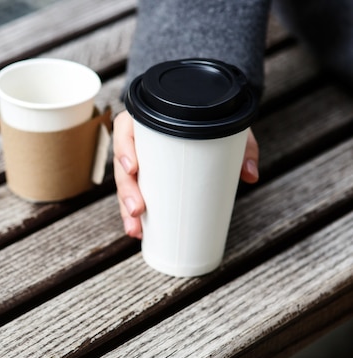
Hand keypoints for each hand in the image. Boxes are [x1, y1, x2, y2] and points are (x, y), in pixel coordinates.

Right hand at [113, 110, 259, 238]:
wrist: (213, 112)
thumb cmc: (212, 115)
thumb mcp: (227, 123)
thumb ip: (242, 144)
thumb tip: (250, 174)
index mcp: (147, 118)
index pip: (124, 128)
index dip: (123, 148)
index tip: (133, 168)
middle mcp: (139, 138)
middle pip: (123, 163)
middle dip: (126, 190)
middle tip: (137, 210)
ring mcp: (141, 159)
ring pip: (126, 183)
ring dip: (126, 207)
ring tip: (136, 229)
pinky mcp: (147, 176)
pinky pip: (134, 192)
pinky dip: (135, 213)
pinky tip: (137, 229)